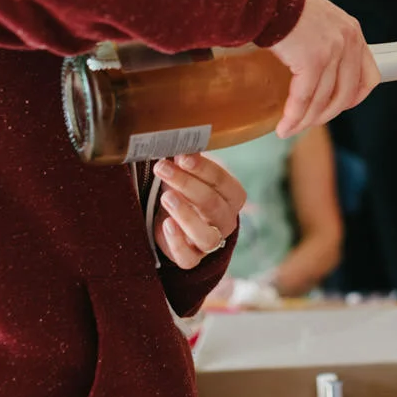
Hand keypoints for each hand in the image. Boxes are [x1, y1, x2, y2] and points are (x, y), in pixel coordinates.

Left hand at [153, 153, 246, 269]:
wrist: (181, 227)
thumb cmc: (187, 194)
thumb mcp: (191, 175)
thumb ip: (187, 160)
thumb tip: (174, 137)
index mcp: (233, 197)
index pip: (222, 181)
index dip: (202, 168)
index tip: (181, 156)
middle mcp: (226, 221)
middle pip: (212, 204)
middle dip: (186, 184)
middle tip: (163, 168)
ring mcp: (211, 243)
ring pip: (206, 235)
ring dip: (186, 214)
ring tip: (166, 197)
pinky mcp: (192, 259)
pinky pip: (188, 258)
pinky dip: (177, 242)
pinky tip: (166, 225)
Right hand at [269, 0, 378, 137]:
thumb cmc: (284, 4)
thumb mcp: (318, 20)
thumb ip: (325, 42)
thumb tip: (314, 70)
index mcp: (352, 32)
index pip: (369, 75)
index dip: (355, 97)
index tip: (338, 107)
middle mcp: (348, 42)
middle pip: (345, 94)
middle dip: (325, 115)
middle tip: (307, 124)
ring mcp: (332, 51)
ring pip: (323, 100)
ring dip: (305, 121)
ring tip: (289, 129)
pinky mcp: (312, 60)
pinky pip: (304, 98)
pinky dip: (293, 116)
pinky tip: (283, 126)